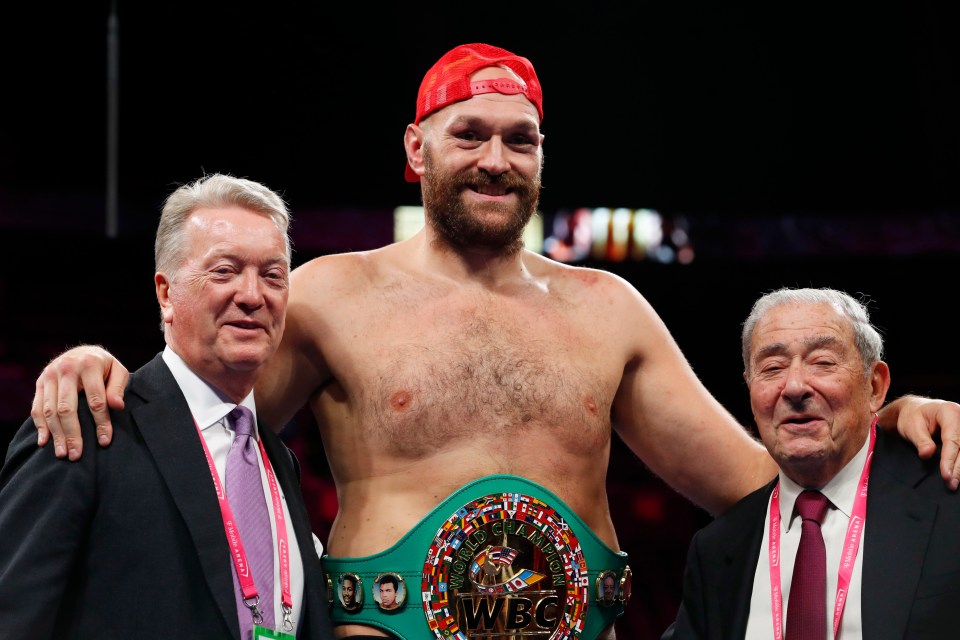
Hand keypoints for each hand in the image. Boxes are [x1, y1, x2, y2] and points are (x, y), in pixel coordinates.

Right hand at [31, 346, 128, 460]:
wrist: (82, 351)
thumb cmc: (105, 366)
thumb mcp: (118, 371)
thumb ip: (118, 388)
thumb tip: (117, 406)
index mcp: (89, 364)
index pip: (96, 400)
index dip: (101, 422)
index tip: (105, 442)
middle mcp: (66, 368)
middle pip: (67, 408)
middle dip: (72, 434)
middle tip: (76, 455)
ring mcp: (49, 375)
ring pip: (50, 410)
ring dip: (56, 434)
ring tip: (63, 453)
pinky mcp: (39, 382)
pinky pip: (36, 407)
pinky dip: (40, 426)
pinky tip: (45, 442)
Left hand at [883, 394, 959, 489]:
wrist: (916, 410)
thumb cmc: (912, 416)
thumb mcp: (911, 427)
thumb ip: (920, 440)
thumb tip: (927, 454)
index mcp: (949, 412)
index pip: (952, 439)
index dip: (949, 459)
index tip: (946, 475)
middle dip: (958, 467)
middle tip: (951, 483)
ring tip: (954, 483)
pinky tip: (958, 474)